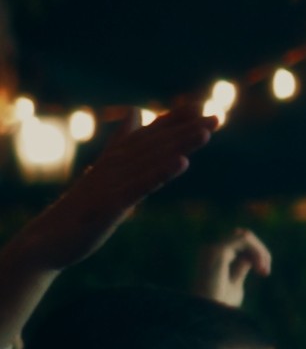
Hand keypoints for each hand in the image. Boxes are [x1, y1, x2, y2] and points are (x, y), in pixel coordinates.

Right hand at [1, 106, 213, 274]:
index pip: (145, 136)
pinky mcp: (109, 205)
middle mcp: (112, 167)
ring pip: (150, 160)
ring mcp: (110, 185)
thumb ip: (120, 144)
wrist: (45, 242)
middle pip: (153, 144)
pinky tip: (181, 163)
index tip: (197, 106)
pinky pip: (138, 187)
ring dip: (179, 145)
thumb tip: (133, 113)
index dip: (171, 121)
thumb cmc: (78, 209)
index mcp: (112, 161)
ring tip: (206, 132)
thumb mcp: (102, 173)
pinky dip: (160, 173)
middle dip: (185, 130)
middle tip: (216, 116)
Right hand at [190, 229, 272, 307]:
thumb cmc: (220, 306)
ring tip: (263, 270)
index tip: (264, 273)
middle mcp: (210, 251)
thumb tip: (248, 258)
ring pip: (245, 236)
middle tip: (265, 272)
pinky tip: (260, 267)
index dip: (256, 253)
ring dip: (261, 251)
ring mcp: (212, 249)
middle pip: (244, 236)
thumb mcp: (234, 284)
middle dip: (261, 251)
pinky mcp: (218, 251)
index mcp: (213, 258)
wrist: (211, 316)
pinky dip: (257, 251)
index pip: (239, 243)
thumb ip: (239, 269)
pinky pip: (245, 239)